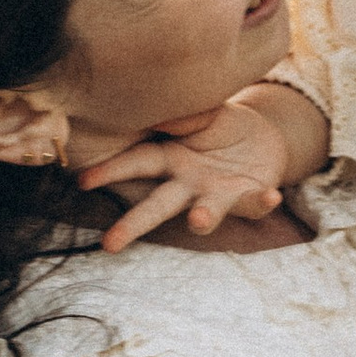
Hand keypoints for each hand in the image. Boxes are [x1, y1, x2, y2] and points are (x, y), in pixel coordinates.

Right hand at [78, 97, 294, 250]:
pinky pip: (254, 204)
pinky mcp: (249, 199)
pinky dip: (262, 202)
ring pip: (205, 213)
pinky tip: (272, 196)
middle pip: (157, 206)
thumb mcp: (200, 111)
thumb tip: (160, 112)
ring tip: (197, 221)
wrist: (262, 136)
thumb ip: (182, 114)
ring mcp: (216, 195)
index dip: (110, 172)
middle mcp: (187, 185)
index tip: (83, 182)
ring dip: (202, 219)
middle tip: (109, 245)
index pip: (135, 164)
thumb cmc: (218, 124)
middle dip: (133, 225)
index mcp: (169, 159)